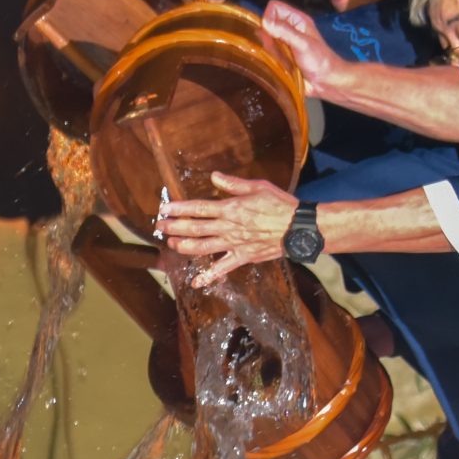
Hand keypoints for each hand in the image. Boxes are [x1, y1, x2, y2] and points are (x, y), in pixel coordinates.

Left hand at [156, 173, 299, 284]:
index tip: (165, 209)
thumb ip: (233, 184)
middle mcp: (229, 227)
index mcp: (231, 208)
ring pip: (203, 247)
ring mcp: (234, 244)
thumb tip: (214, 177)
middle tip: (160, 227)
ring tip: (171, 244)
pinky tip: (195, 282)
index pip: (199, 208)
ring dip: (185, 246)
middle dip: (175, 227)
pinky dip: (208, 276)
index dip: (180, 209)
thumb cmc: (280, 204)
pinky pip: (222, 269)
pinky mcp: (242, 257)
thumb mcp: (258, 187)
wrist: (297, 228)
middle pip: (196, 228)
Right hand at [259, 0, 339, 93]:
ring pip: (265, 39)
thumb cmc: (320, 61)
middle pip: (267, 23)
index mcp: (296, 19)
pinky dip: (268, 58)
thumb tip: (265, 22)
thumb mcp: (303, 44)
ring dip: (268, 49)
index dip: (268, 16)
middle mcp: (289, 28)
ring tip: (281, 58)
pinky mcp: (280, 55)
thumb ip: (285, 31)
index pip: (274, 7)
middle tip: (278, 48)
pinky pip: (267, 52)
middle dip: (267, 36)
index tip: (270, 32)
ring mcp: (283, 42)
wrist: (326, 81)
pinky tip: (278, 65)